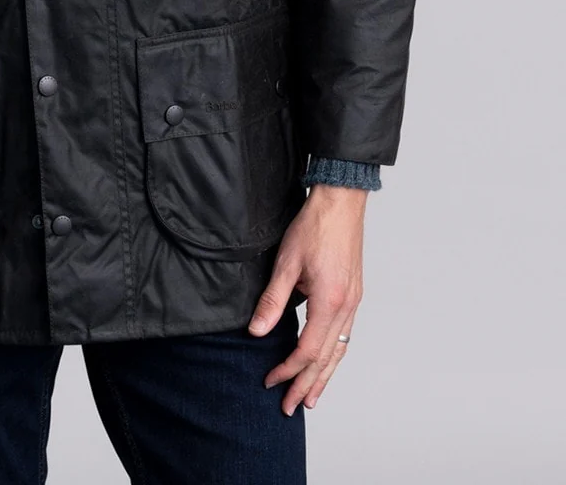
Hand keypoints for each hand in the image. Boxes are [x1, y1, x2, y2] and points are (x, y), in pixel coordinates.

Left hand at [247, 184, 365, 414]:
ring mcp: (353, 301)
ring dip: (324, 375)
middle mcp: (346, 306)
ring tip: (311, 396)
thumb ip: (272, 300)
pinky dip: (334, 354)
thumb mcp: (286, 262)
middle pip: (328, 358)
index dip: (288, 370)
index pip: (308, 350)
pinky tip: (325, 361)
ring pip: (340, 349)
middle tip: (291, 407)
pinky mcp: (353, 294)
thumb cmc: (314, 226)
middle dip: (308, 384)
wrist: (341, 202)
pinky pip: (345, 334)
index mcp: (330, 301)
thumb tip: (256, 331)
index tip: (271, 381)